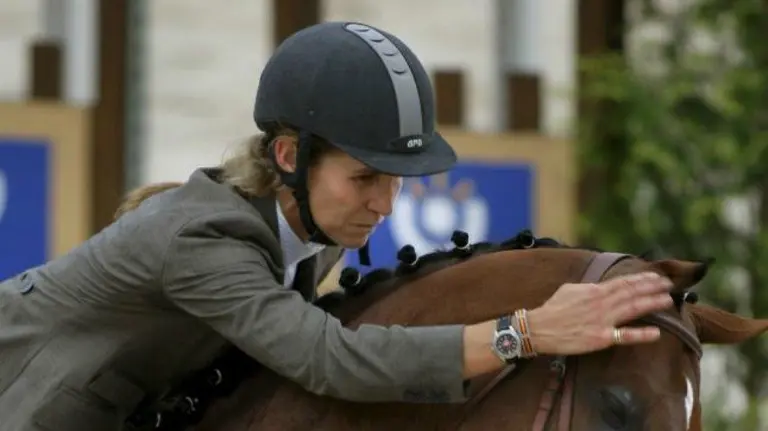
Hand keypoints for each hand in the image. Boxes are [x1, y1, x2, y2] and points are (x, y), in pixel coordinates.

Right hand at [526, 271, 673, 355]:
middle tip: (669, 285)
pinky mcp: (600, 338)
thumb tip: (601, 287)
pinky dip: (640, 335)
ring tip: (667, 301)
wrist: (539, 328)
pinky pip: (624, 336)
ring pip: (632, 309)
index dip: (642, 280)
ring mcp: (602, 321)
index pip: (623, 282)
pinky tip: (656, 333)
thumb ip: (588, 288)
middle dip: (652, 288)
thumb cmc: (553, 309)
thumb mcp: (569, 290)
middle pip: (631, 293)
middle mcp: (601, 303)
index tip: (657, 277)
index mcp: (594, 291)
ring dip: (651, 304)